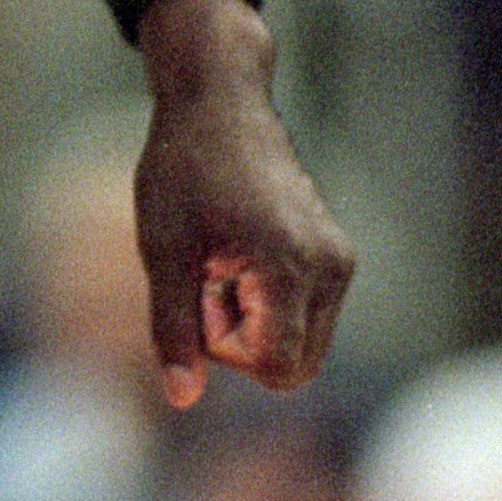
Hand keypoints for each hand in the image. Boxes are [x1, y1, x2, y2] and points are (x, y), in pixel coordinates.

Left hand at [133, 0, 355, 407]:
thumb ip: (173, 330)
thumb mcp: (162, 251)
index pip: (275, 367)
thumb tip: (182, 400)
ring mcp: (339, 261)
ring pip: (300, 345)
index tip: (198, 285)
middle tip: (206, 274)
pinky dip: (267, 304)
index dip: (223, 345)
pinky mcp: (335, 255)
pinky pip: (304, 316)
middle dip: (241, 339)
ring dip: (253, 322)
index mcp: (291, 267)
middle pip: (293, 365)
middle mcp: (332, 268)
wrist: (218, 100)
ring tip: (220, 260)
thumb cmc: (183, 168)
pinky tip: (237, 253)